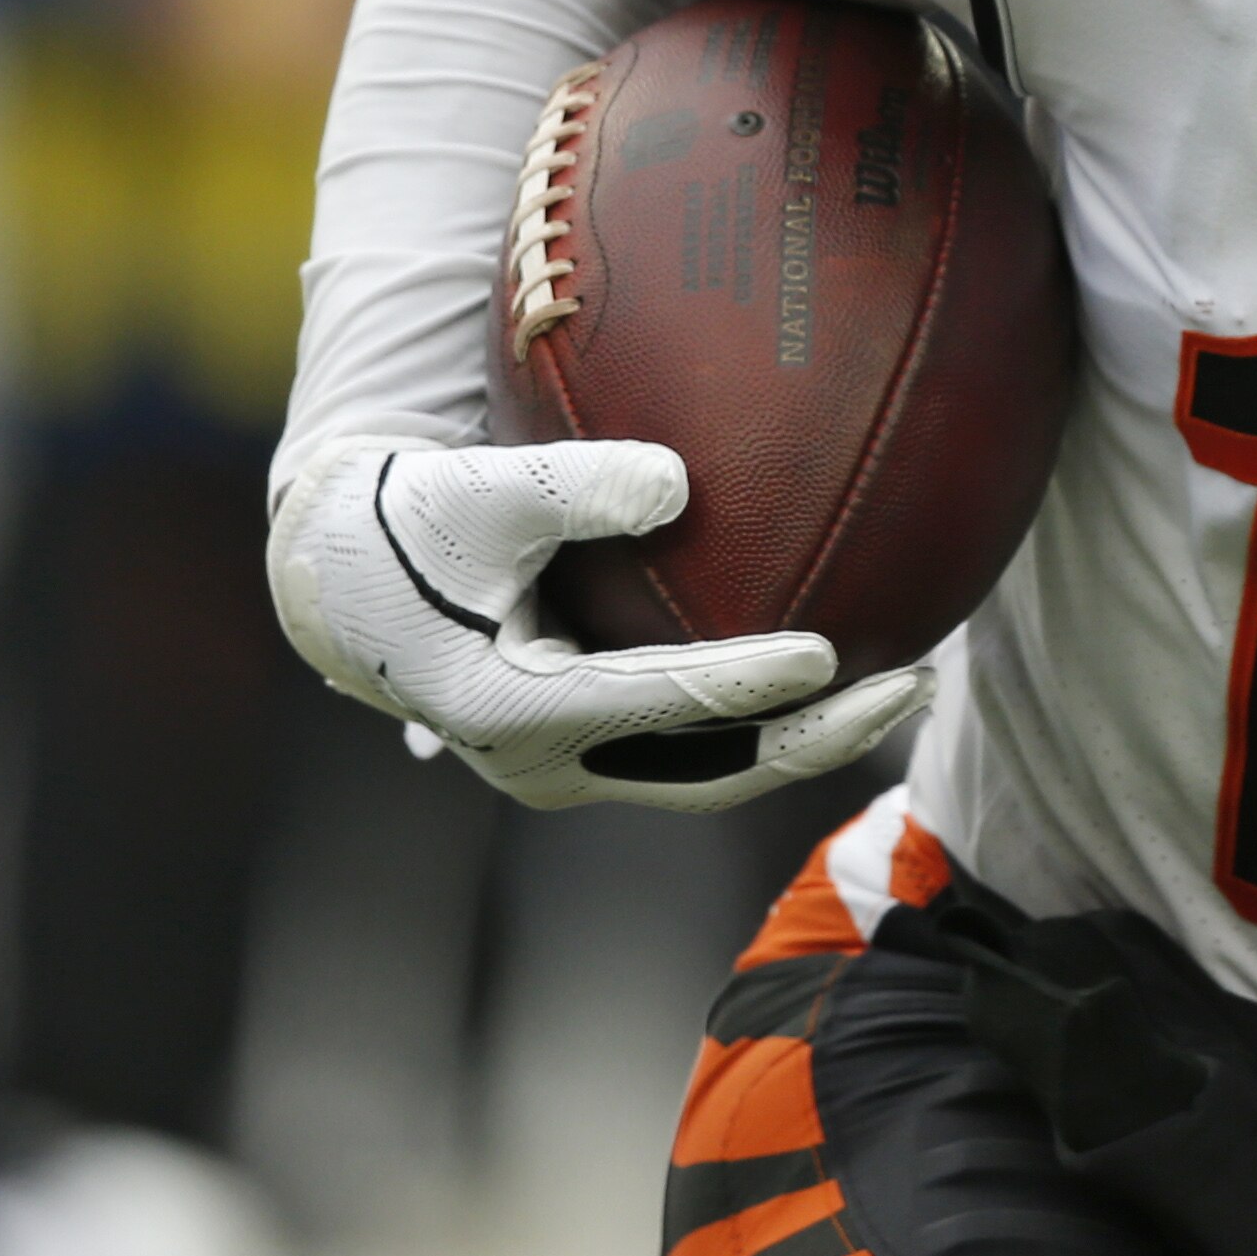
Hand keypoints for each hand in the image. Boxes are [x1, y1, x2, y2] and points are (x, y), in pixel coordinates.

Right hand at [264, 433, 930, 810]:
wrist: (343, 576)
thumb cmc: (407, 522)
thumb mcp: (472, 489)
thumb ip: (569, 486)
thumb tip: (677, 481)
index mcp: (517, 713)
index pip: (662, 710)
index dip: (749, 685)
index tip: (831, 651)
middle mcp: (551, 762)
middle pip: (713, 774)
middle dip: (817, 741)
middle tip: (912, 687)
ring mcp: (576, 762)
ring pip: (714, 772)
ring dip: (809, 738)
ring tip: (910, 682)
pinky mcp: (595, 741)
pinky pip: (700, 742)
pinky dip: (771, 716)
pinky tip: (849, 661)